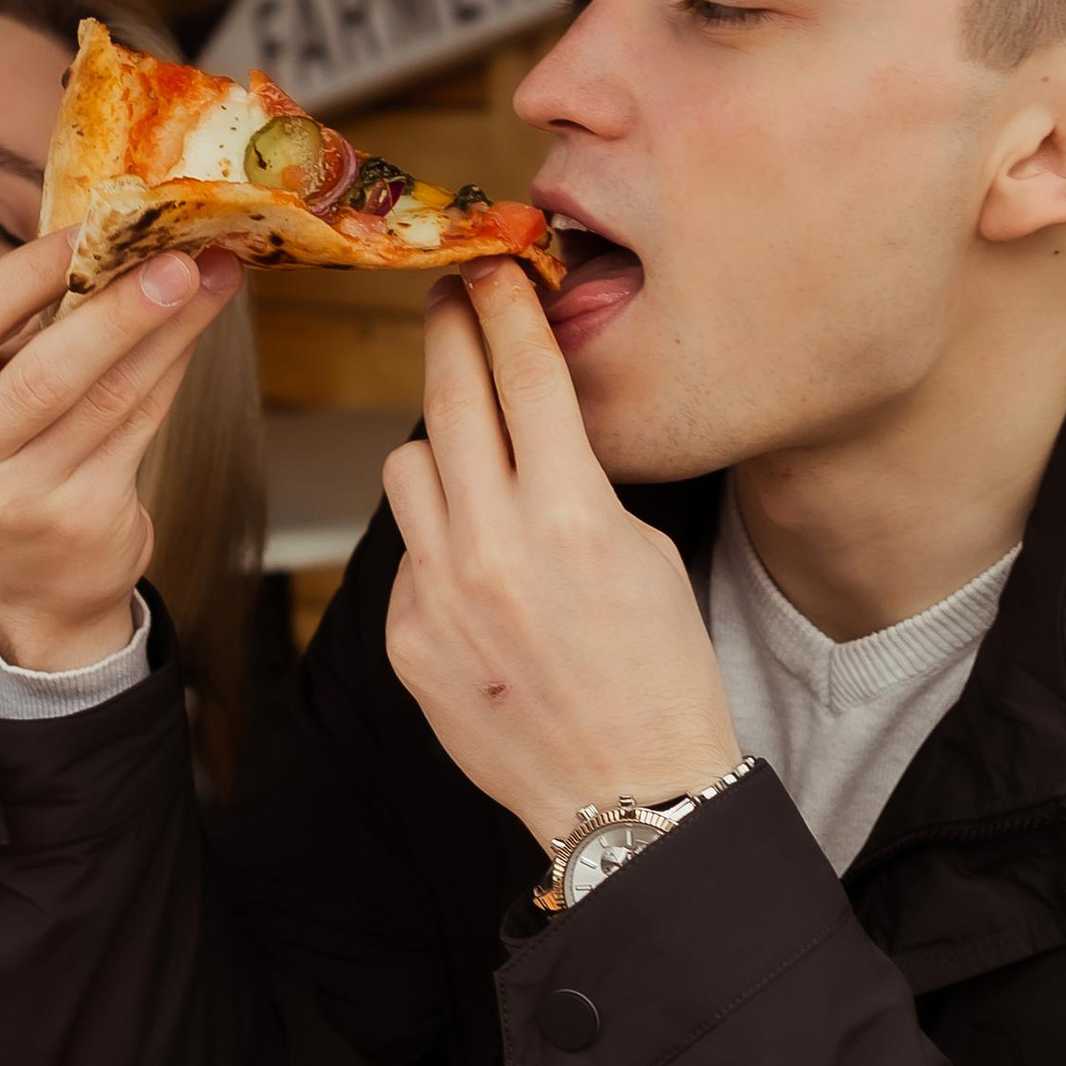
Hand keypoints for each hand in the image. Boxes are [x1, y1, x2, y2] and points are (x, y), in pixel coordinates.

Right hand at [0, 226, 244, 671]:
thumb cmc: (10, 457)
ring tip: (212, 275)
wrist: (30, 584)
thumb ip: (24, 327)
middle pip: (46, 369)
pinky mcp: (81, 518)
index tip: (93, 225)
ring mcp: (18, 497)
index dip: (29, 269)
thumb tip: (111, 229)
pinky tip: (196, 328)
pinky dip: (172, 369)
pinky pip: (138, 427)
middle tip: (178, 256)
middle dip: (120, 306)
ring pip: (108, 397)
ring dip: (169, 329)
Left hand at [382, 263, 741, 854]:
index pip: (525, 376)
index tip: (491, 270)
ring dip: (439, 449)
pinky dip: (437, 545)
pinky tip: (479, 578)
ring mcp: (439, 596)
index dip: (504, 308)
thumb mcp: (644, 554)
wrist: (629, 795)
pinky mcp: (407, 640)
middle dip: (448, 333)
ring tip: (474, 459)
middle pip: (448, 399)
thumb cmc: (659, 674)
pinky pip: (407, 552)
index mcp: (571, 516)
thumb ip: (577, 484)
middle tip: (446, 297)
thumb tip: (527, 426)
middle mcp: (493, 548)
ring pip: (407, 467)